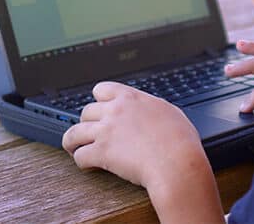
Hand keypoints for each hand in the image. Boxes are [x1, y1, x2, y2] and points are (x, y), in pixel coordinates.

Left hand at [62, 81, 223, 221]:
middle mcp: (115, 111)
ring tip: (74, 147)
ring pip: (74, 132)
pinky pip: (80, 155)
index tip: (100, 110)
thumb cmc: (181, 142)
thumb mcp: (169, 113)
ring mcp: (106, 131)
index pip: (101, 89)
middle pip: (85, 111)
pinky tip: (87, 164)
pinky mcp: (101, 152)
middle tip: (90, 133)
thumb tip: (150, 110)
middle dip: (87, 123)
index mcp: (131, 98)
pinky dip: (81, 161)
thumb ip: (152, 108)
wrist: (177, 163)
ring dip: (72, 141)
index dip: (98, 101)